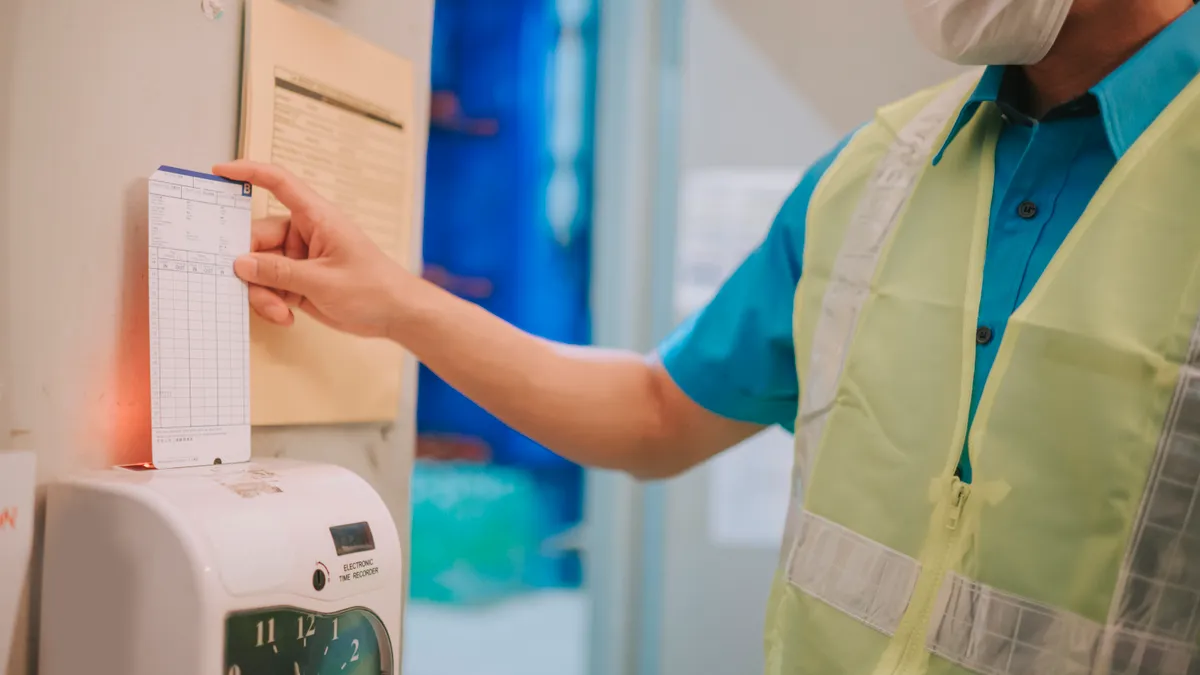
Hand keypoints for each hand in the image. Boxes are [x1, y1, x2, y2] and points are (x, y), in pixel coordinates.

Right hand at [212, 160, 409, 337]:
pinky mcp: (299, 281)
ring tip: (279, 313)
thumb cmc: (373, 288)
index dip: (249, 172)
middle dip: (251, 269)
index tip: (220, 171)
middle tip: (258, 295)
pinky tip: (286, 317)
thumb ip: (278, 273)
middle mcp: (304, 234)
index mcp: (316, 218)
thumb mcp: (322, 282)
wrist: (398, 315)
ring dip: (263, 293)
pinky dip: (272, 303)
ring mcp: (300, 259)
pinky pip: (270, 287)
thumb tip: (240, 263)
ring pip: (260, 269)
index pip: (279, 184)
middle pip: (257, 239)